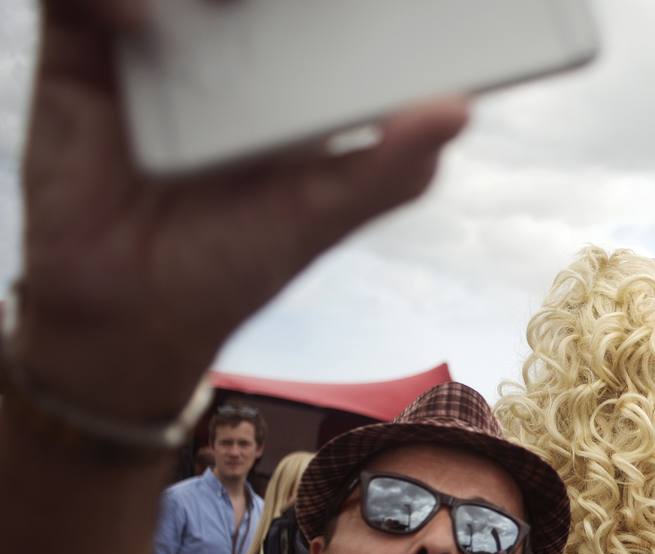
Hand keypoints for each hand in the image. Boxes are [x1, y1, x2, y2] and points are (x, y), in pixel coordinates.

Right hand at [14, 0, 468, 418]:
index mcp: (301, 62)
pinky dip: (112, 0)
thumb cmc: (238, 257)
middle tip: (300, 1)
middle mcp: (231, 33)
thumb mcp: (324, 217)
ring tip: (228, 4)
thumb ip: (392, 167)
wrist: (130, 310)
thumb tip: (458, 109)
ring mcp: (160, 32)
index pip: (332, 2)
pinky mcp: (84, 47)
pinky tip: (140, 23)